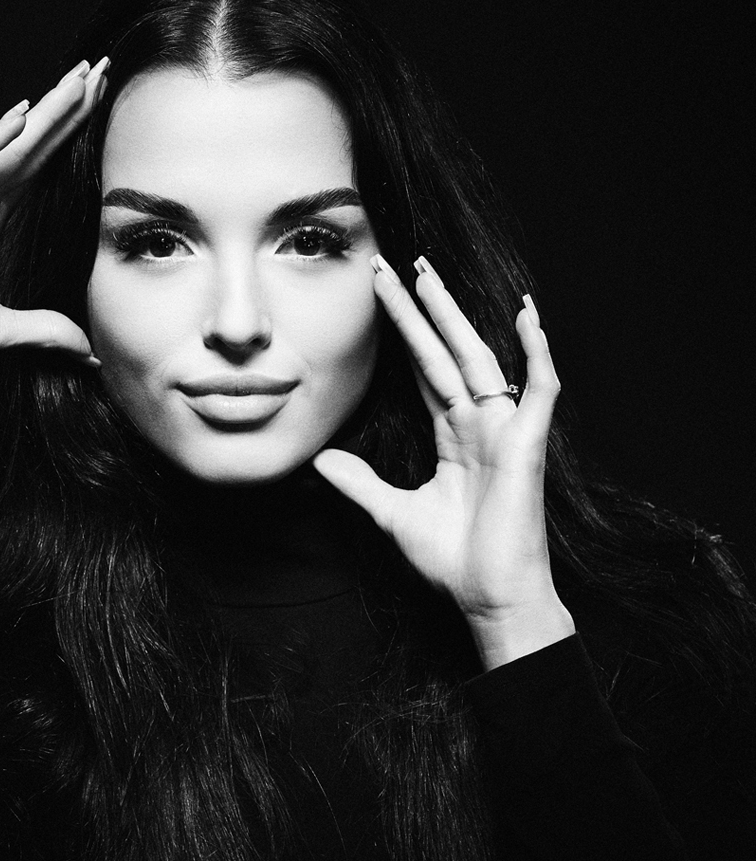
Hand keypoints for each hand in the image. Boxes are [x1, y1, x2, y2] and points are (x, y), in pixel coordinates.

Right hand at [0, 57, 108, 371]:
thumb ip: (43, 330)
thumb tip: (87, 347)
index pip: (34, 168)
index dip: (64, 137)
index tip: (97, 106)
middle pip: (27, 146)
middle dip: (63, 109)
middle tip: (97, 69)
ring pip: (5, 146)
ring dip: (42, 114)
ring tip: (76, 81)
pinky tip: (20, 115)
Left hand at [313, 255, 574, 669]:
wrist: (488, 597)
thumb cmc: (453, 560)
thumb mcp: (393, 514)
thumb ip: (361, 483)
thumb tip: (322, 460)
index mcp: (452, 436)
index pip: (424, 369)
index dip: (402, 332)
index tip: (377, 294)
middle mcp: (479, 424)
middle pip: (445, 352)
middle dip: (419, 309)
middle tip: (394, 263)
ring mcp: (506, 430)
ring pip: (478, 358)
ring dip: (454, 315)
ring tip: (429, 274)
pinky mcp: (528, 444)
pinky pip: (539, 387)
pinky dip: (536, 350)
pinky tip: (526, 313)